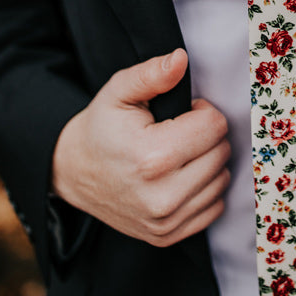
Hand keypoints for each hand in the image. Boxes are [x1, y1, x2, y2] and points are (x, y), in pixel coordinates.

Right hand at [51, 49, 229, 246]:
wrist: (73, 172)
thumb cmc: (101, 127)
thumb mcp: (119, 91)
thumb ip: (152, 74)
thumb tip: (181, 59)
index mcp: (152, 157)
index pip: (215, 125)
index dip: (201, 110)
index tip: (182, 112)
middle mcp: (162, 196)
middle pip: (221, 152)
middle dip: (206, 135)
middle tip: (178, 131)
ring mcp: (166, 221)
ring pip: (222, 179)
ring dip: (207, 162)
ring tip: (178, 154)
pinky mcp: (168, 236)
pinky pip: (214, 207)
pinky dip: (204, 189)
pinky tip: (181, 176)